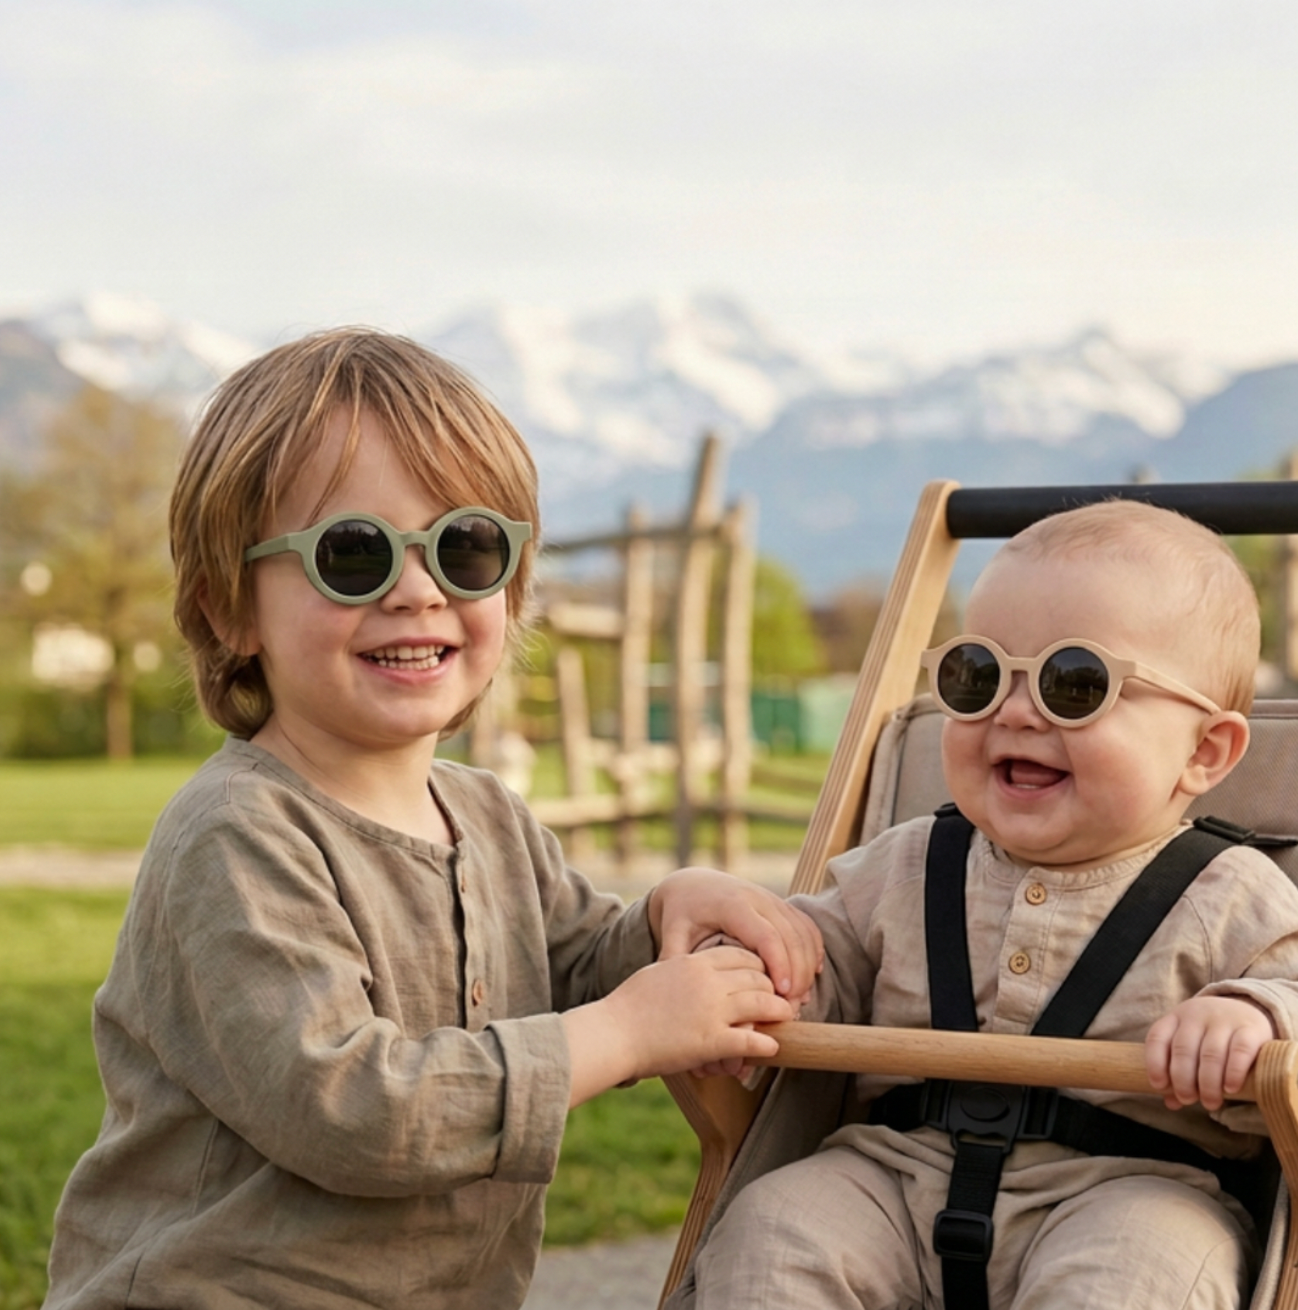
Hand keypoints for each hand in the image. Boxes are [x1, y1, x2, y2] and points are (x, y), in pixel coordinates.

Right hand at [562, 947, 795, 1105]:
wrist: (613, 1033)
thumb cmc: (628, 1005)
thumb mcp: (659, 973)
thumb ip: (682, 969)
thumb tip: (693, 969)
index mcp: (695, 962)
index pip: (741, 954)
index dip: (759, 964)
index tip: (766, 974)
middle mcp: (708, 982)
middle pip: (757, 976)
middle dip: (774, 986)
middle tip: (784, 995)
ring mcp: (712, 1010)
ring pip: (761, 1003)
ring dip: (779, 1010)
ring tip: (787, 1016)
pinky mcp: (712, 1041)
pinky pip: (750, 1040)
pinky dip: (766, 1044)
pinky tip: (773, 1046)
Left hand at [649, 868, 822, 1001]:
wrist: (693, 884)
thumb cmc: (682, 913)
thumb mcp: (672, 933)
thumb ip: (675, 960)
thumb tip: (675, 996)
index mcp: (732, 905)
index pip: (766, 935)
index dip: (778, 964)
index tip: (781, 993)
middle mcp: (757, 899)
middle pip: (791, 936)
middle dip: (797, 973)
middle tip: (792, 1006)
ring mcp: (773, 900)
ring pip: (803, 932)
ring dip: (807, 966)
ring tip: (800, 999)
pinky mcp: (782, 905)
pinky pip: (807, 927)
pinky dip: (813, 951)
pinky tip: (810, 976)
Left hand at [1145, 995, 1275, 1111]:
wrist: (1247, 1011)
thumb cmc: (1210, 1036)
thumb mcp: (1191, 1046)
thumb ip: (1178, 1072)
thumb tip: (1171, 1104)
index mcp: (1176, 1018)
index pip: (1157, 1037)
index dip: (1155, 1063)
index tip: (1159, 1085)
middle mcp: (1197, 1015)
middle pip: (1183, 1050)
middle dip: (1183, 1080)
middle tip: (1188, 1100)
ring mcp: (1224, 1020)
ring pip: (1211, 1054)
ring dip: (1208, 1083)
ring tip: (1210, 1103)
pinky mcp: (1250, 1029)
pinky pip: (1239, 1051)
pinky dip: (1233, 1072)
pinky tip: (1230, 1088)